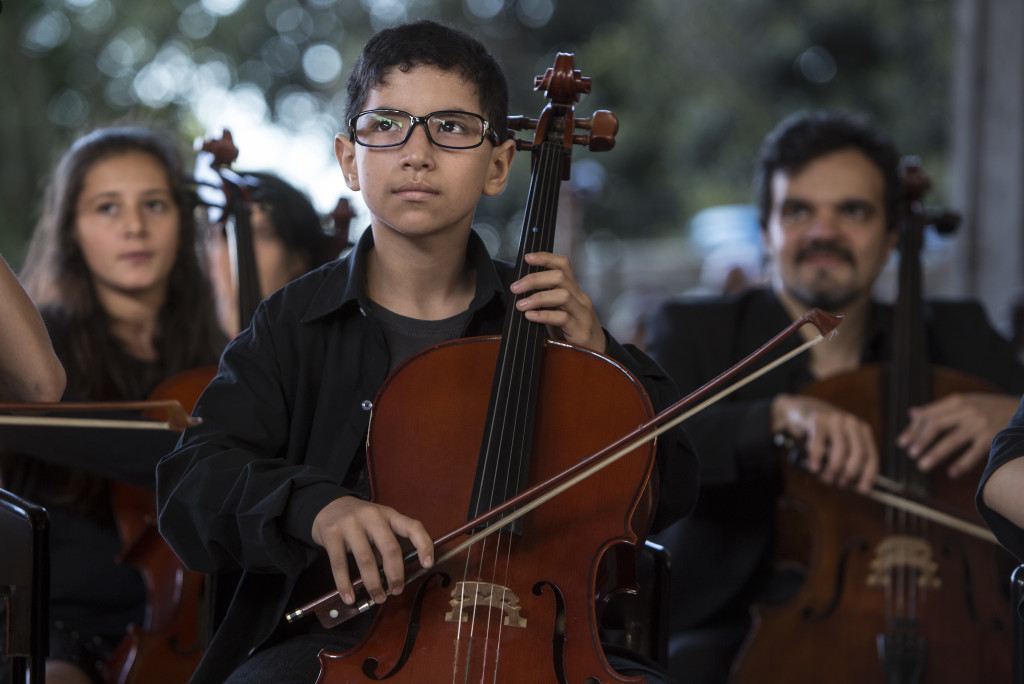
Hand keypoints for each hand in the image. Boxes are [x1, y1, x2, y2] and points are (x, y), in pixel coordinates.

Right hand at [311, 496, 432, 605]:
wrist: (328, 506)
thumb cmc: (360, 521)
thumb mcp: (378, 524)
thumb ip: (388, 544)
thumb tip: (395, 577)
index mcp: (389, 515)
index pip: (413, 527)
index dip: (424, 545)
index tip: (428, 564)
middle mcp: (372, 516)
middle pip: (390, 548)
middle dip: (396, 574)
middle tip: (397, 590)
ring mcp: (351, 524)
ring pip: (366, 559)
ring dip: (373, 584)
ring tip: (377, 598)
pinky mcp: (331, 534)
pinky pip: (340, 564)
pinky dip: (345, 585)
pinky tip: (349, 597)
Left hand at [510, 252, 605, 353]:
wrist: (595, 354)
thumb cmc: (572, 332)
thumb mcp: (560, 311)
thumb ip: (546, 300)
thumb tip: (520, 292)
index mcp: (574, 291)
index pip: (563, 266)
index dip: (546, 258)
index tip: (528, 257)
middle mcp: (580, 298)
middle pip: (560, 277)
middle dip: (535, 279)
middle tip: (516, 287)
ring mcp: (582, 313)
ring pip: (562, 295)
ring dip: (538, 297)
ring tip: (521, 305)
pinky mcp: (580, 330)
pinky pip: (562, 318)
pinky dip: (544, 315)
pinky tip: (530, 317)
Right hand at [772, 394, 878, 492]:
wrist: (801, 411)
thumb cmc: (822, 433)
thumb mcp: (838, 443)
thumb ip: (846, 458)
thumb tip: (851, 484)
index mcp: (862, 430)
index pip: (871, 454)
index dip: (869, 474)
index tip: (863, 489)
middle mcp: (851, 422)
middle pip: (859, 451)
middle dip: (851, 472)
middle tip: (841, 483)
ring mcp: (835, 419)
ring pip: (841, 449)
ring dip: (834, 468)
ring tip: (827, 478)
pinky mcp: (818, 420)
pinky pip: (819, 444)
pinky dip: (817, 459)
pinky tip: (814, 468)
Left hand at [898, 392, 1017, 477]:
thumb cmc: (992, 408)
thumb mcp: (967, 401)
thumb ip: (940, 408)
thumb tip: (912, 413)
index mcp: (958, 401)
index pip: (929, 415)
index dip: (914, 429)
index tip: (902, 442)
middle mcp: (967, 410)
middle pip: (937, 425)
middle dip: (921, 440)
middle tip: (910, 454)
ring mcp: (980, 424)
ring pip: (952, 440)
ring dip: (935, 453)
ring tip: (922, 465)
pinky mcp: (993, 437)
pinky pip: (974, 453)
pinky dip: (962, 464)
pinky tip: (952, 473)